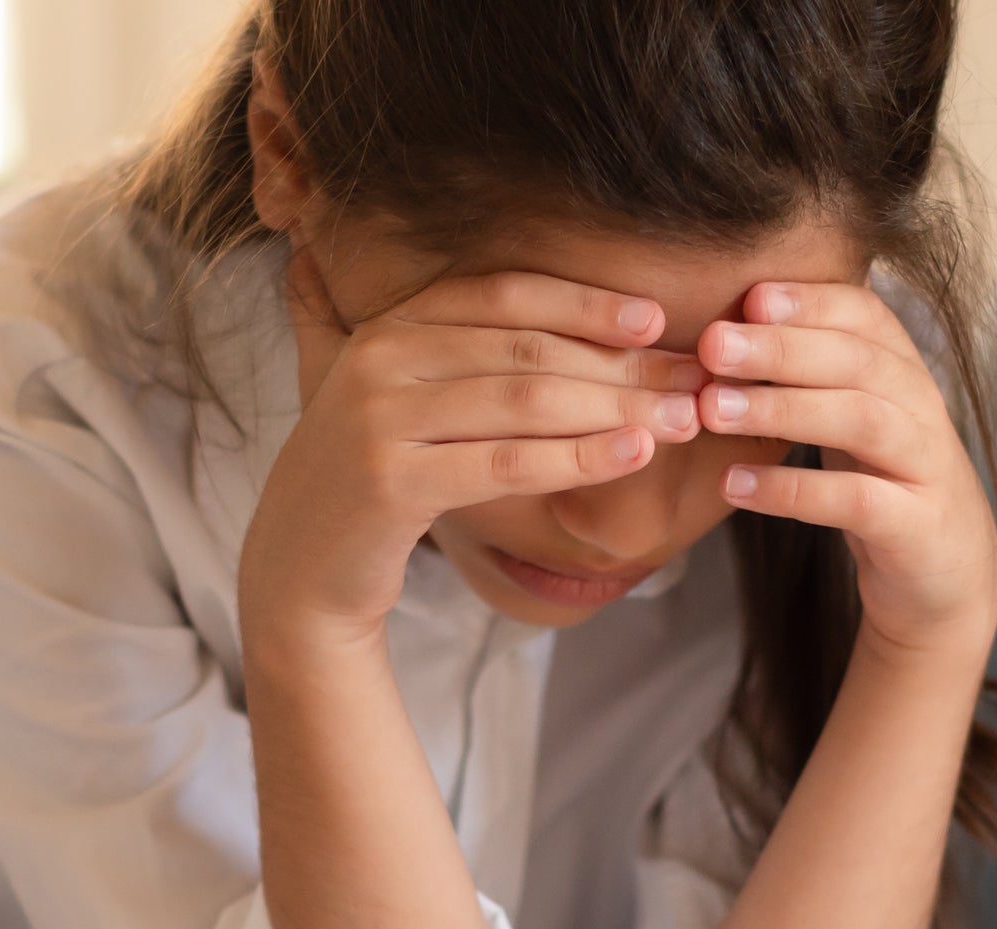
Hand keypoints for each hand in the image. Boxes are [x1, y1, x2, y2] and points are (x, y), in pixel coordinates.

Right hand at [238, 253, 705, 649]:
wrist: (302, 565)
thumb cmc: (382, 481)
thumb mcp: (414, 402)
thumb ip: (470, 358)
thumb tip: (579, 334)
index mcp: (393, 325)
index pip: (505, 295)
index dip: (585, 303)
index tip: (657, 320)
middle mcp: (382, 358)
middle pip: (526, 348)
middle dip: (620, 364)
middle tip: (694, 379)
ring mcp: (380, 417)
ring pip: (524, 401)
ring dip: (614, 407)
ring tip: (681, 419)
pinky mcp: (390, 481)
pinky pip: (506, 463)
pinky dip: (577, 456)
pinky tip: (632, 454)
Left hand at [695, 282, 996, 664]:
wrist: (948, 573)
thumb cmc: (882, 481)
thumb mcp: (851, 418)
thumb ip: (810, 374)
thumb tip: (728, 325)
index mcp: (903, 371)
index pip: (866, 315)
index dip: (811, 302)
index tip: (750, 296)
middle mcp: (922, 408)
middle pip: (857, 360)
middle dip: (781, 347)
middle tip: (712, 344)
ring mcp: (925, 466)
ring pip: (860, 420)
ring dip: (783, 409)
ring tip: (712, 410)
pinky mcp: (917, 525)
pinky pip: (855, 500)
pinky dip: (792, 489)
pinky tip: (735, 483)